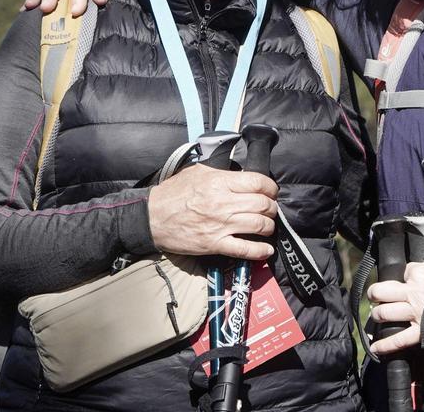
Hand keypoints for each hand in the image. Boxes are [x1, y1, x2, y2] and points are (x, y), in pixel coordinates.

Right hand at [148, 164, 277, 260]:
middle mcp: (224, 204)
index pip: (258, 182)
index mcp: (220, 183)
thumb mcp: (198, 172)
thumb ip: (222, 172)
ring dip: (269, 226)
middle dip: (271, 207)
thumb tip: (241, 175)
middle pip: (263, 205)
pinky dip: (260, 251)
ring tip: (267, 226)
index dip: (271, 188)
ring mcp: (220, 225)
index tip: (271, 191)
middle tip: (270, 209)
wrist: (151, 217)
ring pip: (259, 226)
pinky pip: (244, 249)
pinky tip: (266, 250)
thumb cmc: (173, 193)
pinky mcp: (214, 245)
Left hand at [366, 264, 423, 355]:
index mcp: (419, 273)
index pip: (401, 273)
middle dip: (375, 294)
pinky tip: (376, 347)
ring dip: (377, 315)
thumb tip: (417, 274)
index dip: (402, 279)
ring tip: (376, 317)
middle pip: (382, 291)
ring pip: (384, 313)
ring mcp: (417, 312)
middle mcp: (413, 291)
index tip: (404, 284)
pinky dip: (385, 345)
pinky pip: (399, 340)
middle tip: (376, 297)